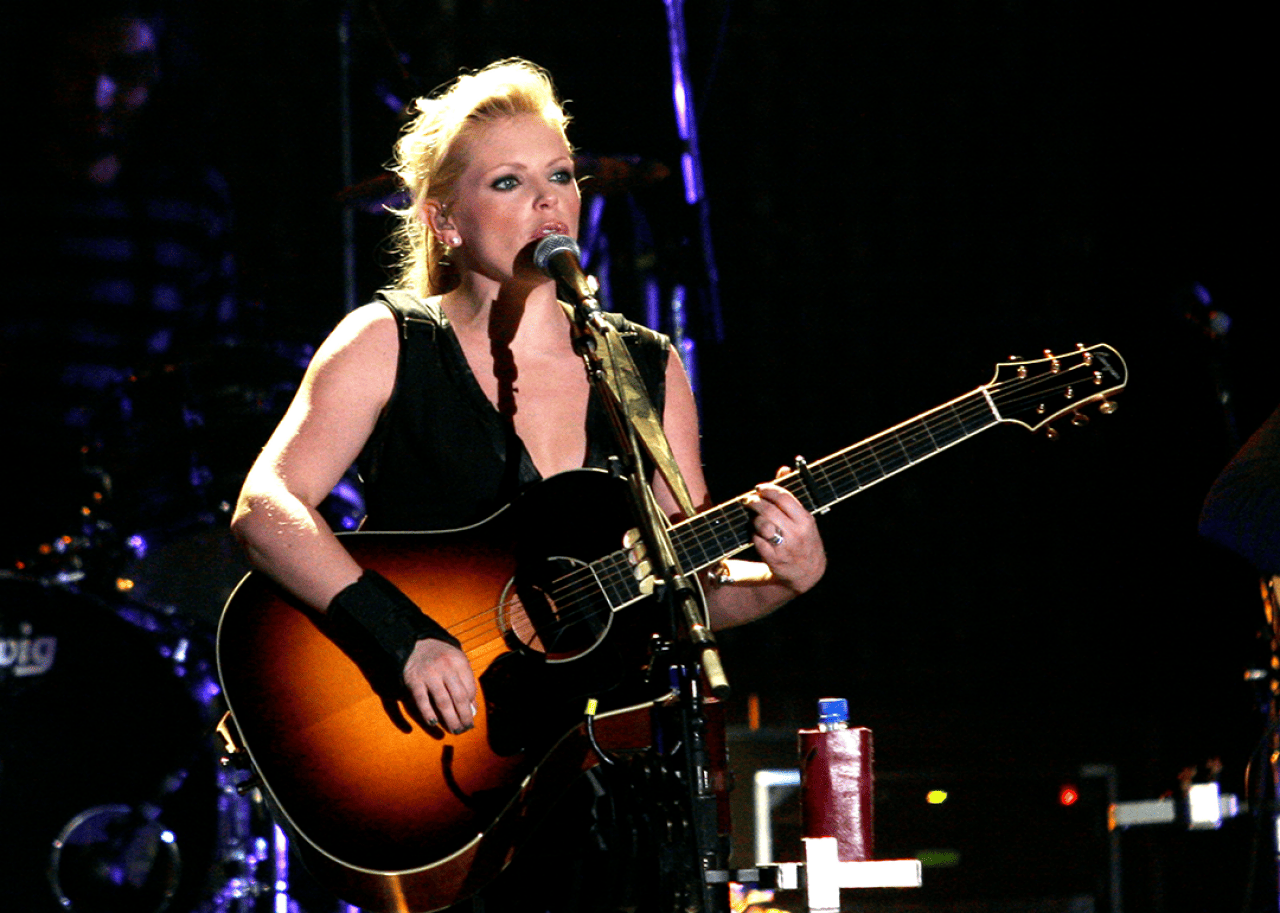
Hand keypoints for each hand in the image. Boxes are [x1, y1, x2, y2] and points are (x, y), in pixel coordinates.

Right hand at [403, 638, 477, 734]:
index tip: (470, 714)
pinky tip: (434, 723)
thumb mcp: (457, 662)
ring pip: (442, 702)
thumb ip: (466, 682)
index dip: (471, 704)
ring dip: (450, 719)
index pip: (470, 688)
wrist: (415, 643)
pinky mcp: (414, 681)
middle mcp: (445, 667)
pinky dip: (428, 714)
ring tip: (455, 730)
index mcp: (459, 661)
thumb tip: (473, 709)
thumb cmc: (441, 656)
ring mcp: (429, 674)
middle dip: (464, 716)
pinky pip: (422, 701)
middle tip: (466, 729)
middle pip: (459, 697)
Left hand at [746, 467, 826, 593]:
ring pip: (761, 525)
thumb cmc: (804, 539)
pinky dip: (754, 536)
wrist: (808, 572)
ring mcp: (785, 547)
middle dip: (754, 502)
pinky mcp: (774, 559)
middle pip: (769, 510)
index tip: (759, 488)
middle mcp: (797, 532)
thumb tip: (783, 469)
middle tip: (748, 500)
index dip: (768, 490)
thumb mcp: (803, 518)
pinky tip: (757, 534)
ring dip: (754, 519)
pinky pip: (757, 541)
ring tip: (754, 519)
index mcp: (805, 519)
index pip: (783, 498)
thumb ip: (790, 494)